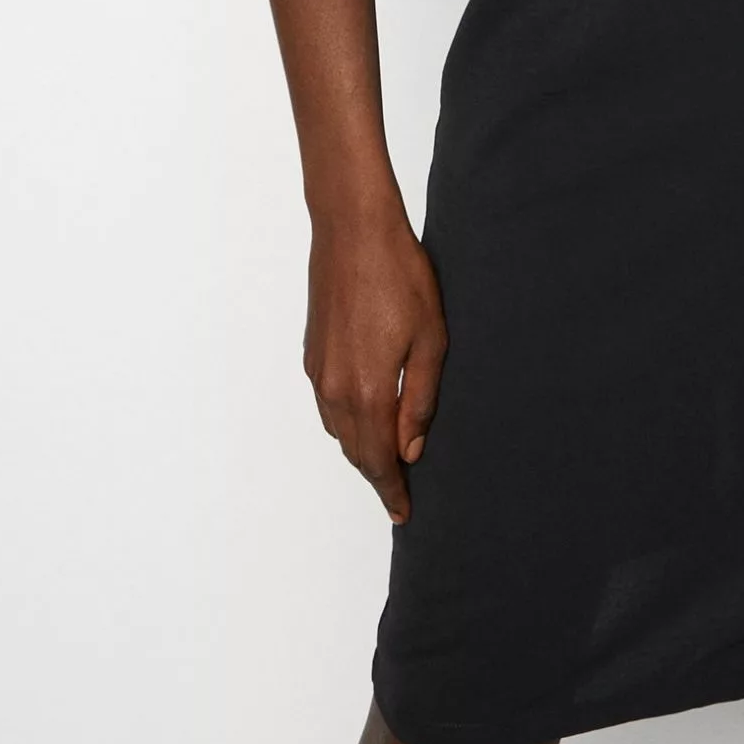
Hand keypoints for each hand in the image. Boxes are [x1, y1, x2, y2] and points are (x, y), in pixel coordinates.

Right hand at [304, 208, 448, 522]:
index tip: (403, 512)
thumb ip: (421, 399)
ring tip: (386, 459)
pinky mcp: (312, 353)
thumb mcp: (430, 339)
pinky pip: (328, 405)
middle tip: (398, 493)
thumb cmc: (399, 276)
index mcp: (368, 392)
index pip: (379, 461)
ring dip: (361, 449)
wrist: (354, 230)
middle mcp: (336, 390)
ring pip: (339, 430)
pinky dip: (346, 422)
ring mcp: (319, 371)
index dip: (391, 490)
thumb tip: (411, 447)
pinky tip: (364, 416)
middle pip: (356, 452)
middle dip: (377, 476)